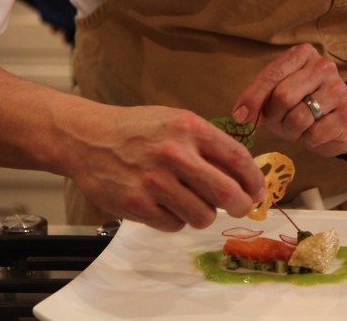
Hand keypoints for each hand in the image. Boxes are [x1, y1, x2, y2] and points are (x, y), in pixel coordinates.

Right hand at [62, 104, 265, 231]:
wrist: (88, 138)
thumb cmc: (138, 129)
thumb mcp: (177, 121)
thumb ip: (208, 144)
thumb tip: (244, 175)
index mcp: (190, 128)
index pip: (237, 158)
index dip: (254, 179)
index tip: (259, 190)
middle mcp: (175, 154)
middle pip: (227, 194)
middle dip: (240, 205)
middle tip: (239, 207)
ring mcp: (155, 182)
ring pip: (203, 216)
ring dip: (204, 214)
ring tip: (192, 202)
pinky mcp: (137, 205)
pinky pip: (174, 225)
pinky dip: (176, 220)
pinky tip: (165, 205)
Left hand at [232, 44, 346, 156]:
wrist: (336, 123)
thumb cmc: (301, 104)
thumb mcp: (276, 94)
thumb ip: (259, 97)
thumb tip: (241, 115)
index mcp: (303, 54)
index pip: (272, 74)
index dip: (253, 98)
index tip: (240, 116)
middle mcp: (324, 66)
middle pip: (284, 96)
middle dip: (275, 117)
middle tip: (279, 122)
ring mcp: (339, 88)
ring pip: (299, 118)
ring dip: (291, 131)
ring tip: (297, 128)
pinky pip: (315, 134)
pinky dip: (308, 140)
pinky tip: (315, 132)